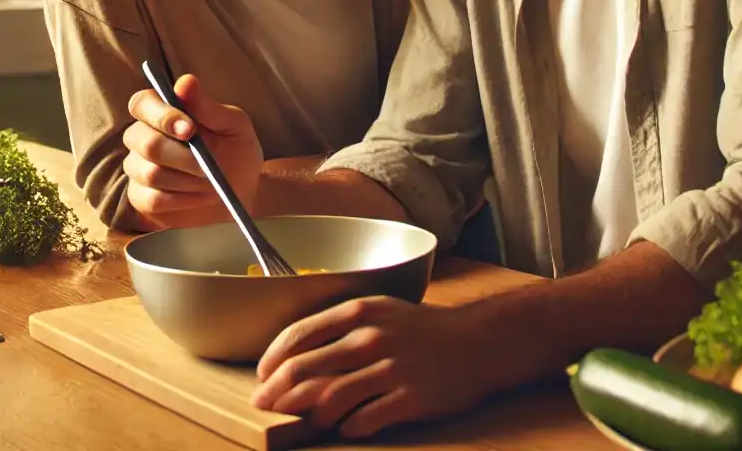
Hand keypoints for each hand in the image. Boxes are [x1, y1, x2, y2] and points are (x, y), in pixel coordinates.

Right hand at [123, 73, 263, 224]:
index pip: (142, 104)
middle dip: (181, 156)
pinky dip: (182, 199)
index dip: (161, 115)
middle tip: (208, 166)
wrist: (242, 193)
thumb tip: (185, 82)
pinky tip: (200, 196)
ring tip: (211, 181)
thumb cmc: (236, 152)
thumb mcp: (234, 126)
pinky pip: (152, 199)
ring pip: (149, 172)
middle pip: (143, 141)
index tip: (190, 129)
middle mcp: (142, 137)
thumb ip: (209, 107)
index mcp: (162, 112)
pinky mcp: (141, 198)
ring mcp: (138, 168)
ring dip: (187, 180)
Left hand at [250, 297, 501, 438]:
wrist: (479, 343)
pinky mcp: (410, 398)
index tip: (262, 378)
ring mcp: (391, 369)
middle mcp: (371, 339)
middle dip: (277, 393)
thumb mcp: (381, 312)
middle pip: (305, 370)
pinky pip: (364, 421)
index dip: (272, 361)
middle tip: (266, 407)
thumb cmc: (423, 329)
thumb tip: (297, 357)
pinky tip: (346, 429)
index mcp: (358, 313)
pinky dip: (347, 429)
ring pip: (330, 399)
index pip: (297, 336)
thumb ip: (341, 328)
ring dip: (310, 416)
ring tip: (308, 422)